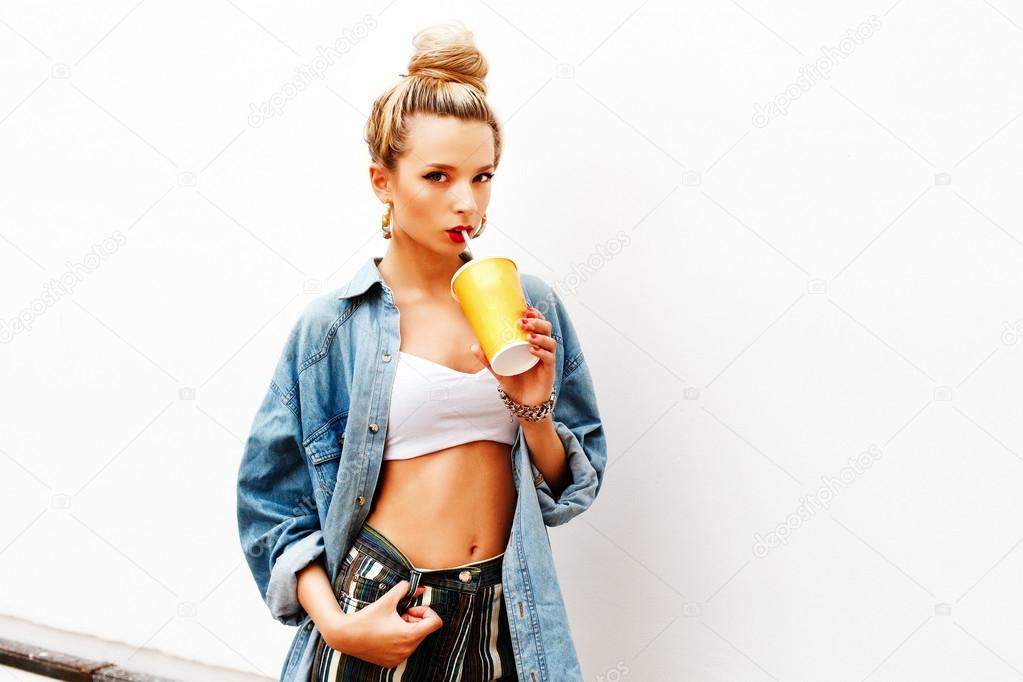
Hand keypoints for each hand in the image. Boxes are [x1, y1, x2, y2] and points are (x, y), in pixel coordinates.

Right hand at [323, 580, 442, 666]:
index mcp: (409, 635)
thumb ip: (405, 589)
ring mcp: (399, 658)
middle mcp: (407, 650)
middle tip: (399, 614)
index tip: (412, 608)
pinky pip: (405, 649)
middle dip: (415, 619)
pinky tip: (386, 634)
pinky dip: (401, 640)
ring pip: (416, 640)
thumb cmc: (367, 617)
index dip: (427, 612)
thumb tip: (420, 588)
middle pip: (425, 631)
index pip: (435, 623)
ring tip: (391, 624)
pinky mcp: (392, 662)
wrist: (345, 636)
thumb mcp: (387, 599)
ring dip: (408, 629)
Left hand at [470, 305, 555, 409]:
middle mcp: (542, 348)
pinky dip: (542, 352)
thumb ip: (487, 358)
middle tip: (522, 322)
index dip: (535, 314)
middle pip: (546, 328)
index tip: (524, 308)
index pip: (538, 323)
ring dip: (539, 336)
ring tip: (527, 335)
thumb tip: (473, 346)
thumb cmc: (514, 381)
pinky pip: (549, 358)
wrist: (523, 402)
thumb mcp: (498, 368)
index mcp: (533, 342)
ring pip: (550, 341)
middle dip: (536, 322)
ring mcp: (547, 359)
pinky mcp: (549, 370)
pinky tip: (532, 350)